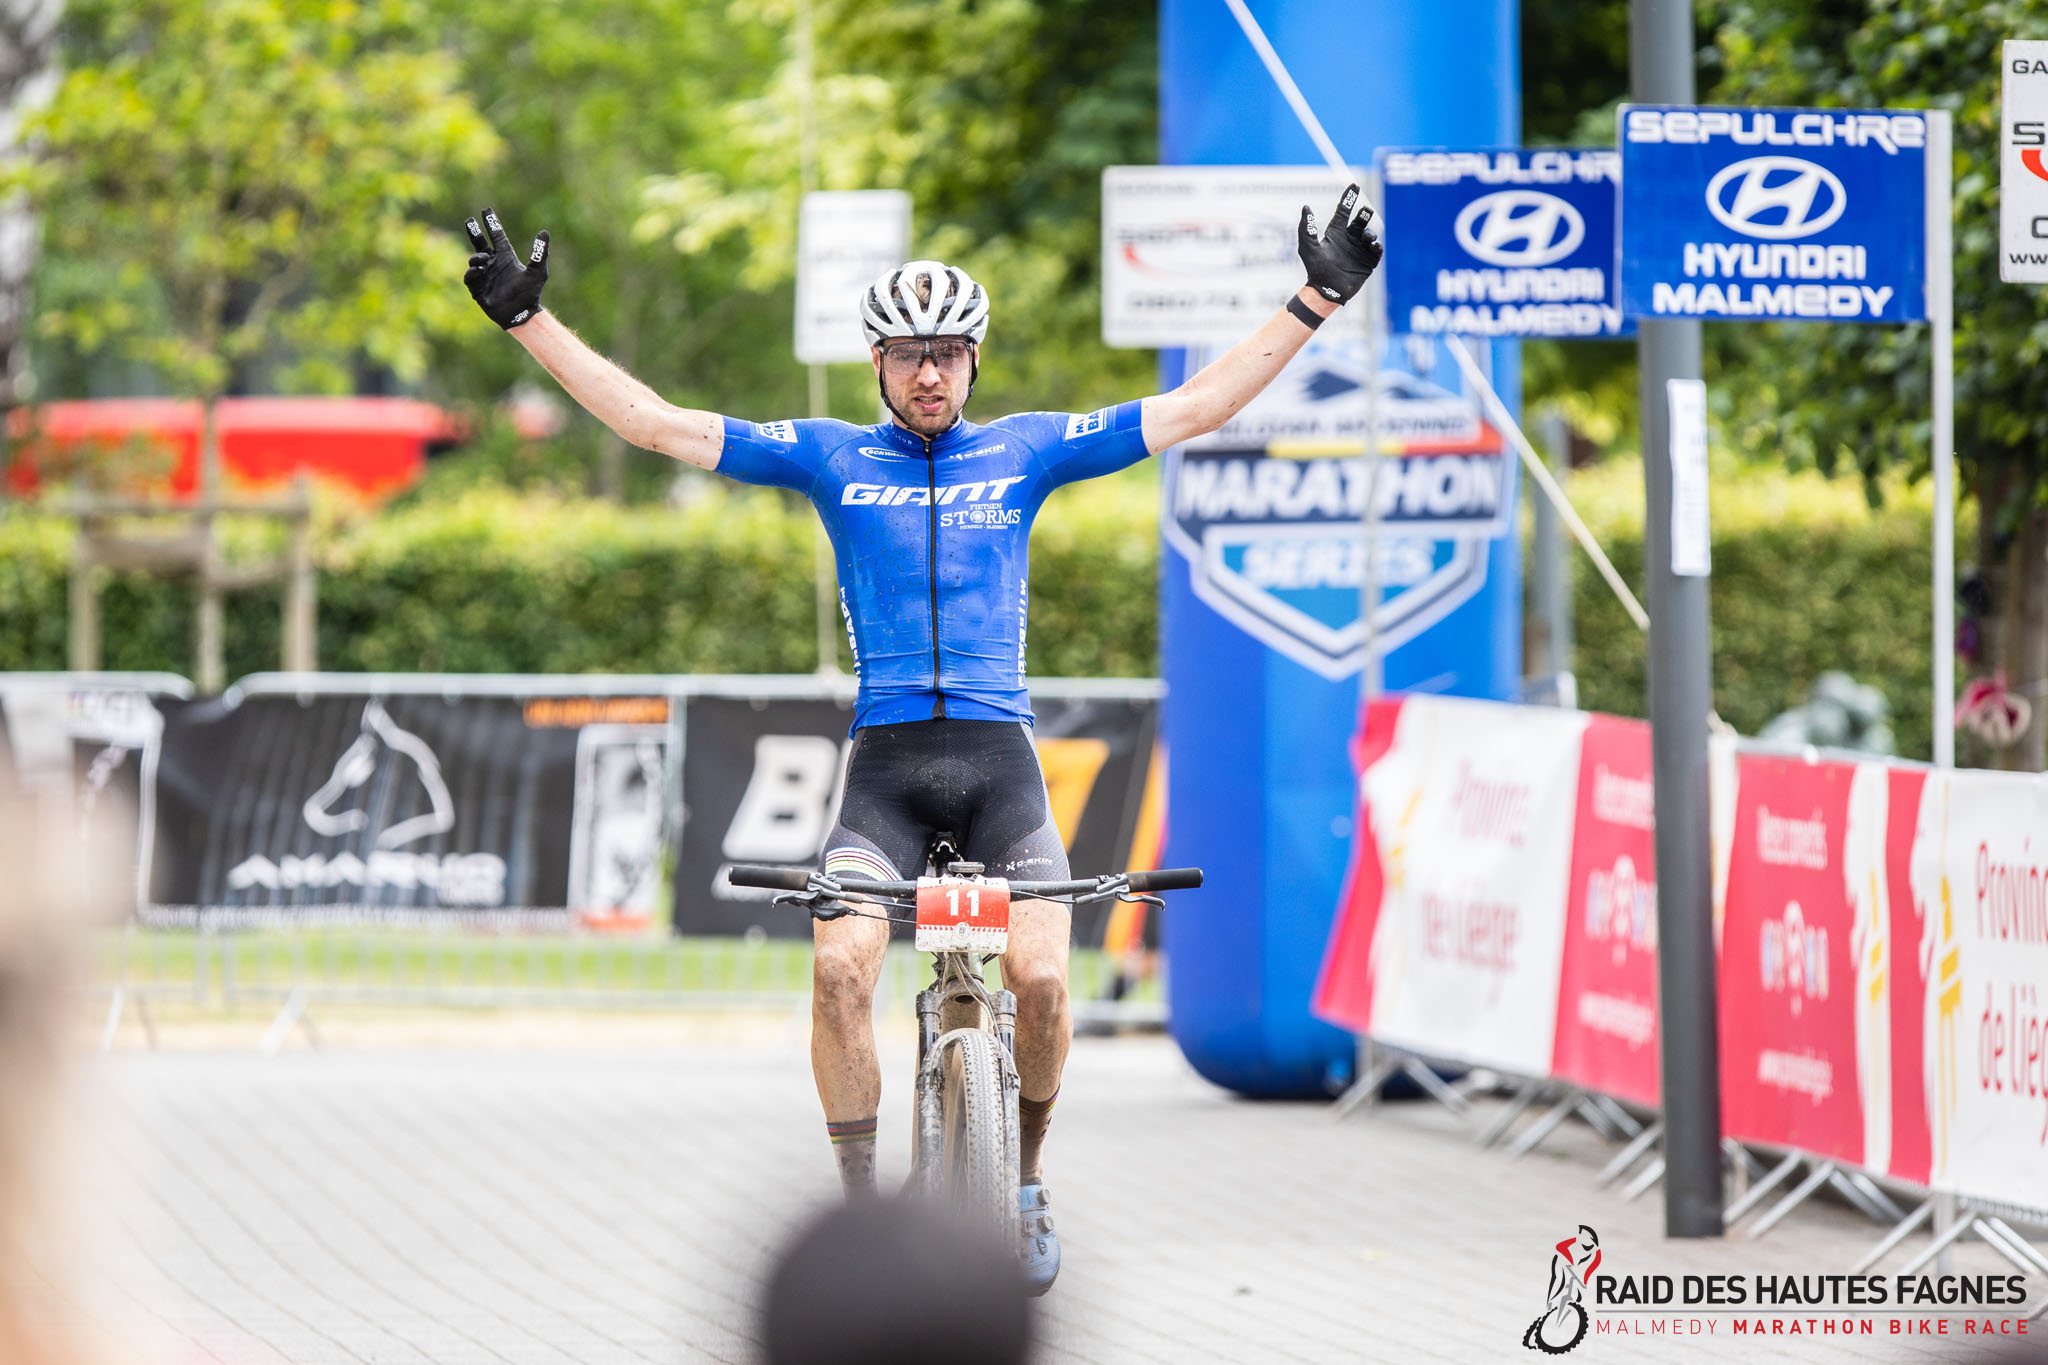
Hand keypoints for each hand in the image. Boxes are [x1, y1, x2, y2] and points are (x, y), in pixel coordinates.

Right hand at [463, 207, 549, 328]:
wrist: (522, 314)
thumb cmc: (531, 293)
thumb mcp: (538, 272)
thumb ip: (540, 253)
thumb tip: (544, 232)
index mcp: (506, 257)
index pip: (497, 237)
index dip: (492, 224)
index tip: (486, 211)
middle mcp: (494, 264)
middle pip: (480, 244)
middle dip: (474, 233)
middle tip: (469, 220)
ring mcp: (485, 275)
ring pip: (474, 260)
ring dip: (477, 257)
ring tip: (484, 260)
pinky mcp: (478, 289)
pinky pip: (470, 277)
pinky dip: (473, 272)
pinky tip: (479, 270)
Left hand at [1297, 184, 1382, 305]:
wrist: (1326, 291)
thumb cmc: (1315, 269)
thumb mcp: (1307, 247)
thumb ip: (1306, 228)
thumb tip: (1306, 207)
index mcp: (1336, 232)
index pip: (1343, 211)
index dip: (1349, 197)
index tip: (1354, 184)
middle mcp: (1349, 238)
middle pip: (1360, 220)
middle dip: (1364, 213)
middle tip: (1365, 210)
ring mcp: (1360, 249)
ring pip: (1369, 234)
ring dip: (1369, 232)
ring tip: (1366, 237)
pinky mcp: (1368, 261)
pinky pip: (1376, 250)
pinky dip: (1377, 246)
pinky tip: (1373, 245)